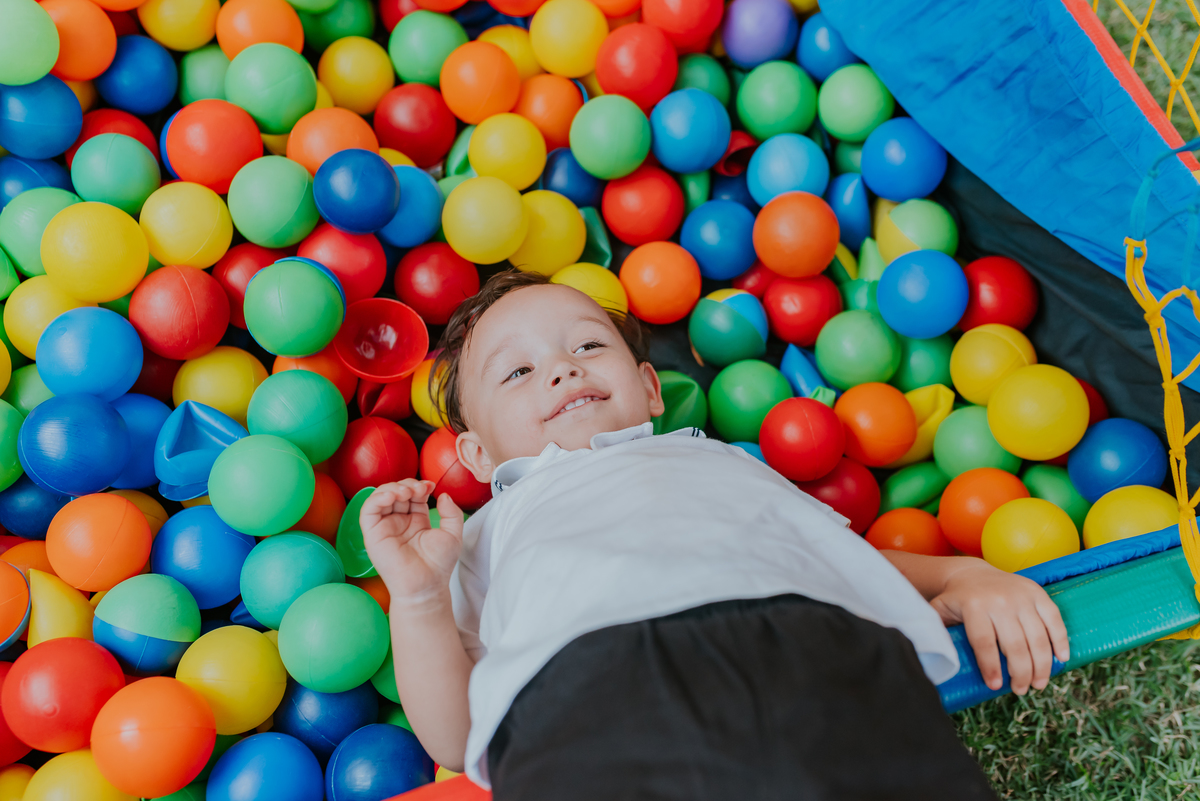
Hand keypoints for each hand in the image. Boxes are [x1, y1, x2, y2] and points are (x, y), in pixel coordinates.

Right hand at [360, 480, 464, 604]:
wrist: (426, 585)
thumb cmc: (438, 565)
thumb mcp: (453, 534)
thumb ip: (451, 513)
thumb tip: (443, 495)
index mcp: (415, 521)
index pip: (412, 494)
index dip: (419, 486)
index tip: (431, 486)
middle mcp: (398, 522)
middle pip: (396, 492)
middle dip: (408, 484)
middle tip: (420, 489)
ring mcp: (384, 527)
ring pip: (380, 497)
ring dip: (392, 487)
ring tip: (407, 492)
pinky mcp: (372, 534)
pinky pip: (368, 510)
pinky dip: (377, 497)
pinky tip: (392, 496)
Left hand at [930, 558, 1068, 694]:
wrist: (972, 573)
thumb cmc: (956, 601)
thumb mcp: (939, 612)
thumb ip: (935, 633)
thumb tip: (934, 662)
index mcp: (973, 606)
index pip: (984, 642)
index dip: (990, 667)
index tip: (996, 687)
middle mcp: (999, 600)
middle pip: (1015, 644)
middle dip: (1021, 673)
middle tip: (1021, 690)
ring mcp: (1021, 596)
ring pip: (1037, 637)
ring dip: (1042, 665)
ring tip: (1039, 684)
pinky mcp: (1038, 593)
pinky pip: (1054, 619)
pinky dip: (1060, 640)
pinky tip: (1060, 659)